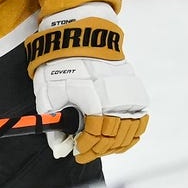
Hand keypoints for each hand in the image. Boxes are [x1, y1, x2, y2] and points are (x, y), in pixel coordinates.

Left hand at [27, 2, 148, 162]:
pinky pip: (140, 120)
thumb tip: (58, 147)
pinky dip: (131, 134)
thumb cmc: (62, 63)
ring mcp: (128, 95)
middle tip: (85, 151)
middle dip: (98, 149)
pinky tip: (119, 139)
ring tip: (100, 148)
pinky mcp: (135, 91)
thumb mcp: (48, 92)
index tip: (76, 151)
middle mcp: (115, 99)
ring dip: (115, 145)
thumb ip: (53, 122)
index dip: (85, 147)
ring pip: (129, 132)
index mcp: (93, 99)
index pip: (95, 134)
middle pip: (113, 137)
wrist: (82, 36)